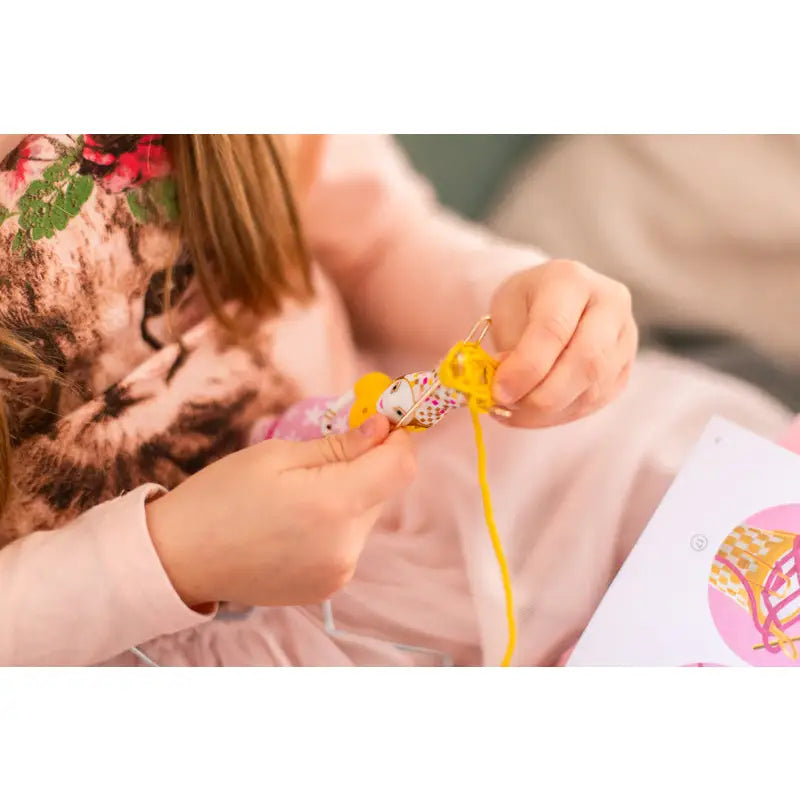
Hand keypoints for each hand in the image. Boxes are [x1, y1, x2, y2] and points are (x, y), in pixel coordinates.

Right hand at [146, 415, 415, 608]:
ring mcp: (339, 572)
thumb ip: (340, 444)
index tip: (381, 421)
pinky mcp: (328, 587)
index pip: (401, 467)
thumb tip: (384, 428)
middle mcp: (346, 545)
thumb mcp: (278, 454)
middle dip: (367, 464)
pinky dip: (336, 523)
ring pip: (366, 516)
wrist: (177, 559)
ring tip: (301, 492)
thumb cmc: (220, 496)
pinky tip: (297, 521)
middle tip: (327, 450)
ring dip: (351, 495)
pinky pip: (349, 542)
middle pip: (384, 490)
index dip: (398, 439)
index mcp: (333, 505)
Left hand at [489, 260, 637, 427]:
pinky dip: (560, 416)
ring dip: (548, 412)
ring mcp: (625, 338)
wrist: (553, 299)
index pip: (554, 329)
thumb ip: (509, 348)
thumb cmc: (526, 303)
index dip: (526, 367)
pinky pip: (596, 402)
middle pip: (586, 362)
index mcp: (572, 280)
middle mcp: (610, 305)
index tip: (499, 392)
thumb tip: (510, 389)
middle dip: (542, 396)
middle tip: (506, 407)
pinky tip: (534, 413)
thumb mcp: (505, 311)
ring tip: (514, 411)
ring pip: (593, 389)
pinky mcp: (625, 369)